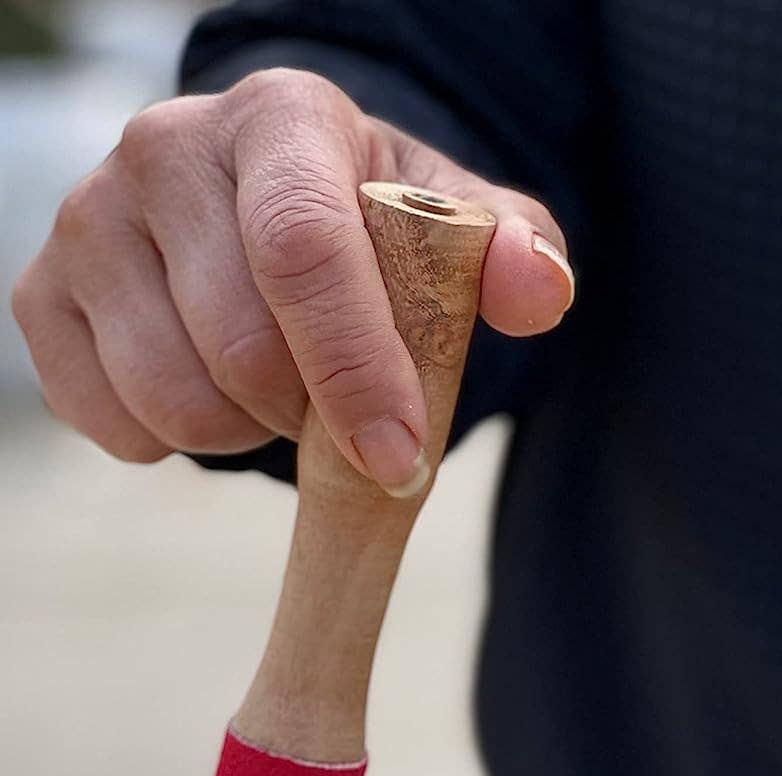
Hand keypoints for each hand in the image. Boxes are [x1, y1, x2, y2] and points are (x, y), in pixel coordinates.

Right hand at [10, 68, 574, 493]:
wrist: (268, 209)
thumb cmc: (375, 227)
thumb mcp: (455, 228)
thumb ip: (513, 253)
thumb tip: (539, 290)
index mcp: (281, 119)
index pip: (303, 250)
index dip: (355, 369)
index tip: (399, 456)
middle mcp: (165, 148)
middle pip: (241, 346)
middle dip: (313, 414)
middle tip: (343, 405)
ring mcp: (88, 219)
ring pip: (174, 399)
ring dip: (250, 433)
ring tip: (281, 391)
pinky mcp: (42, 293)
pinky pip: (112, 424)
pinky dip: (178, 444)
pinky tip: (214, 392)